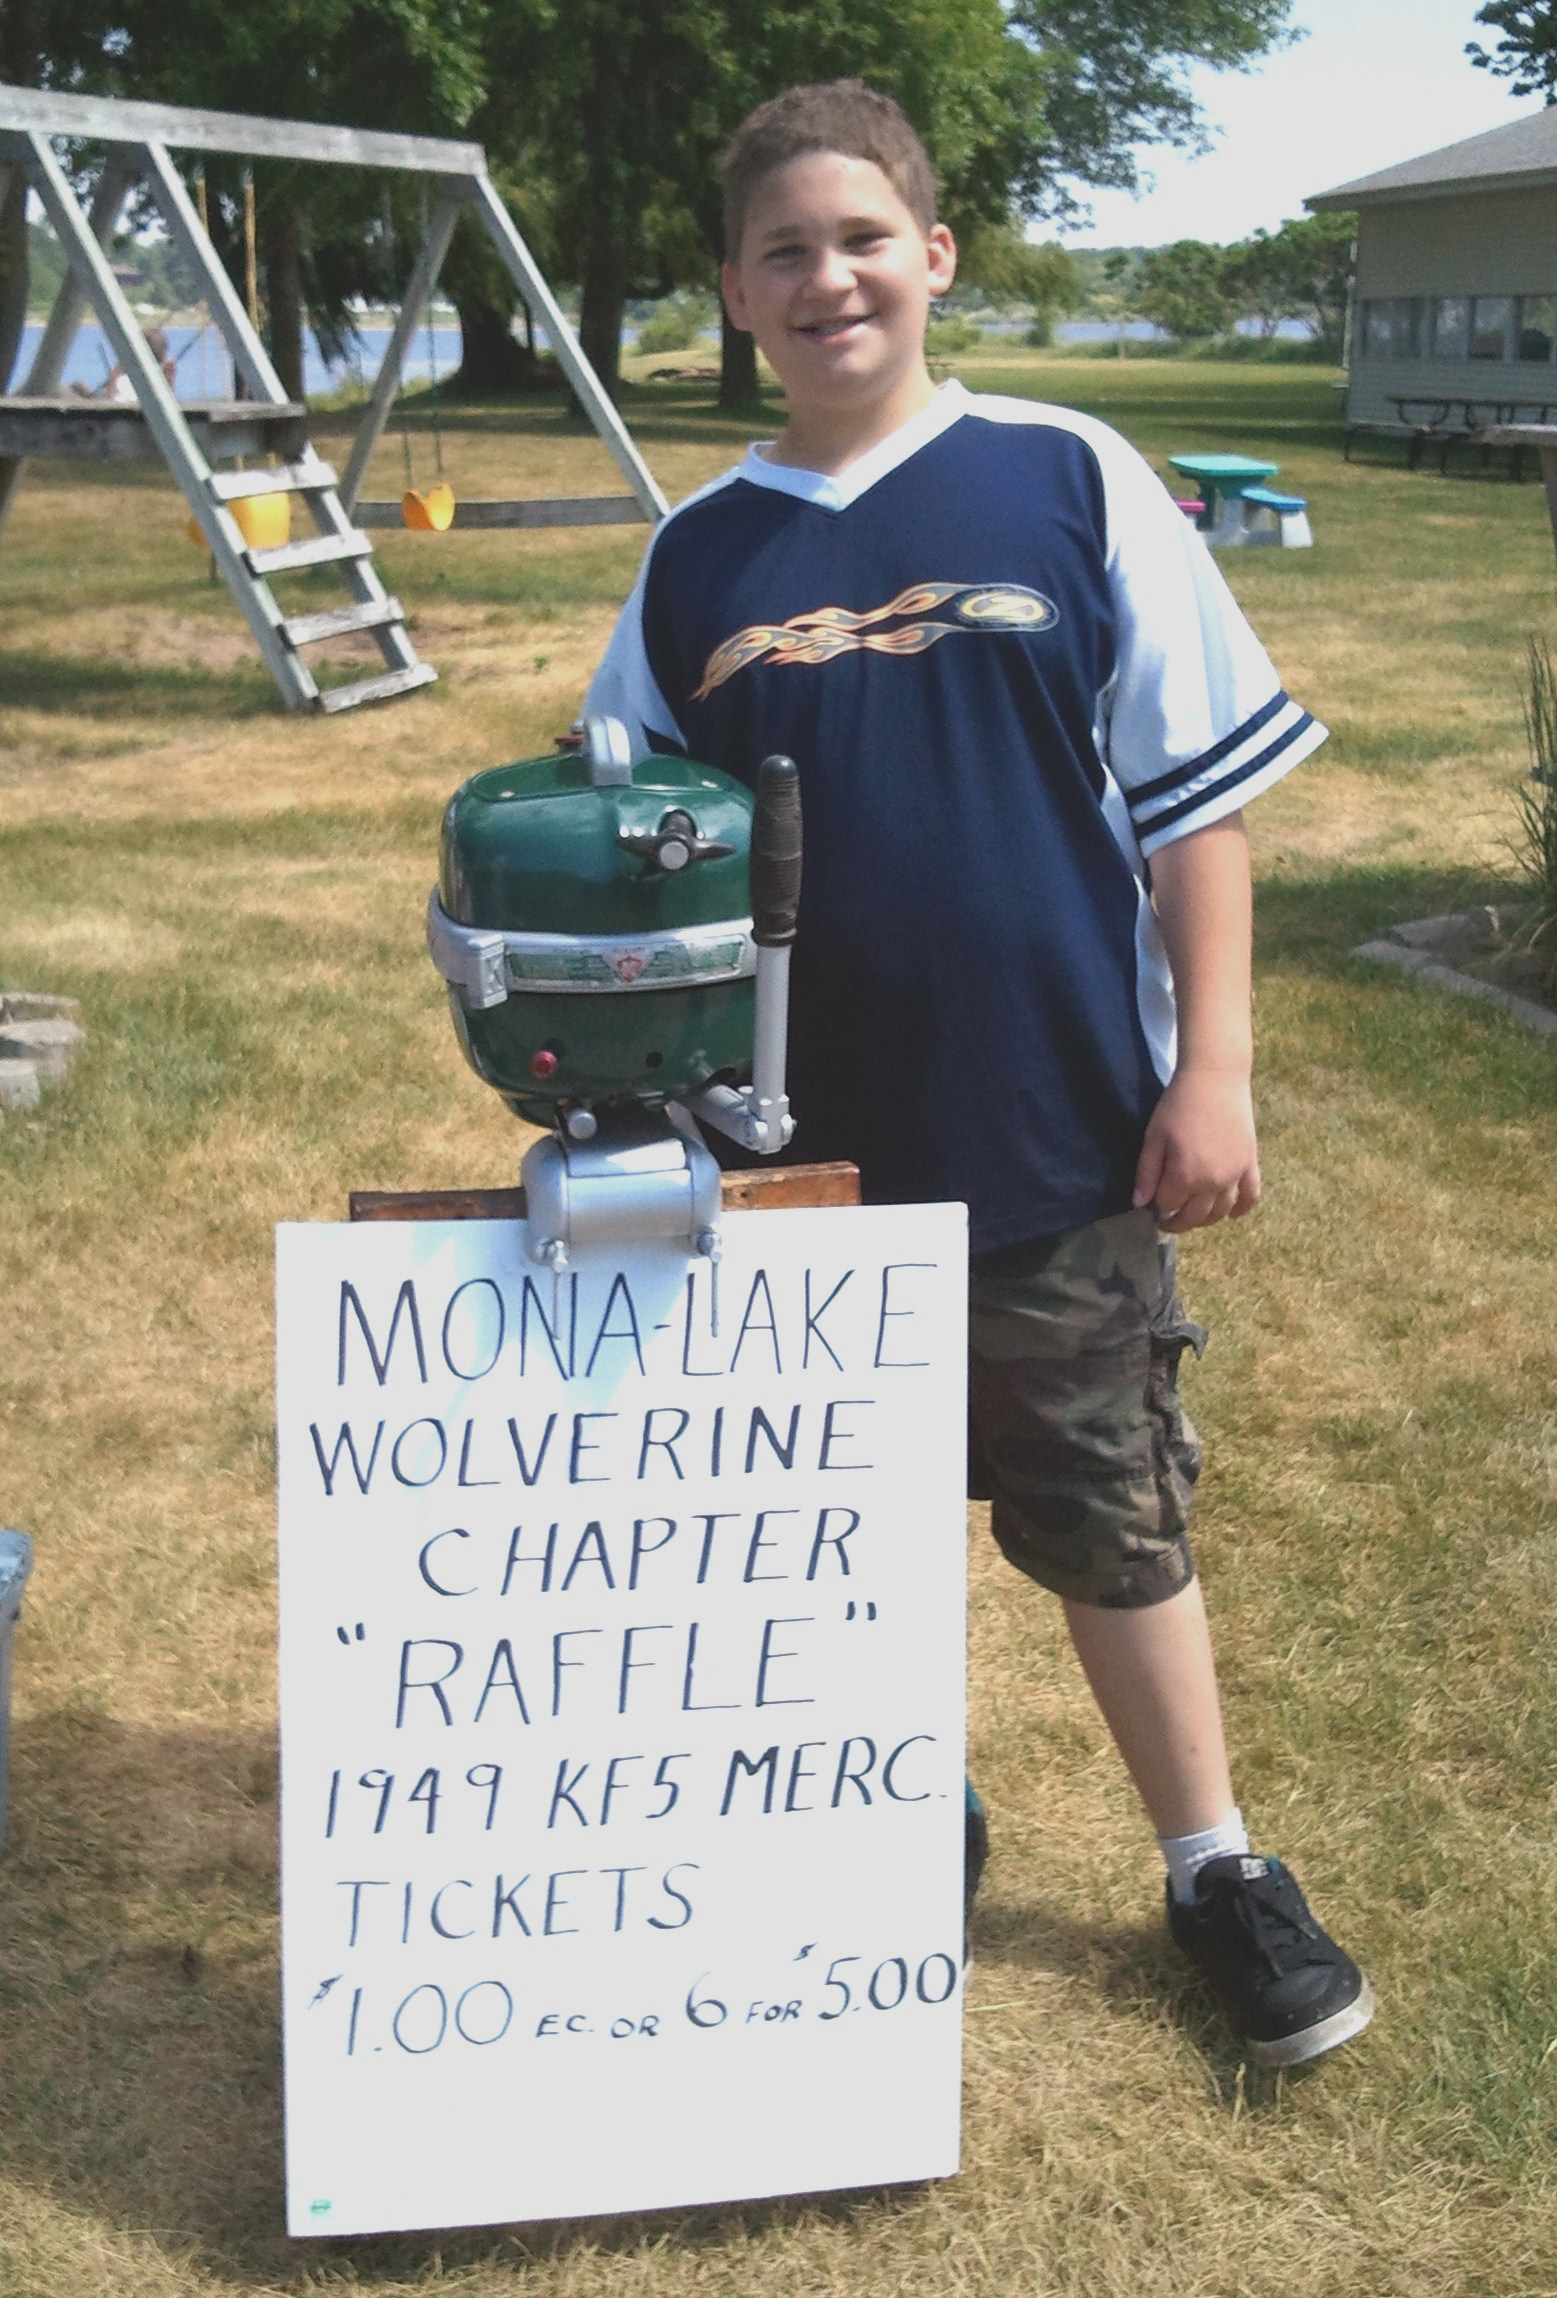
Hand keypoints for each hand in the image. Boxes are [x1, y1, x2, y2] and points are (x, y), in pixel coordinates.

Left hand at [1132, 1066, 1260, 1233]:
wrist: (1215, 1079)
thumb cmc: (1178, 1105)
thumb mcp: (1154, 1137)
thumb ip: (1146, 1173)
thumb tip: (1140, 1204)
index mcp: (1185, 1176)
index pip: (1168, 1205)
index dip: (1158, 1207)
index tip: (1152, 1204)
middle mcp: (1213, 1183)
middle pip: (1195, 1216)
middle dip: (1179, 1222)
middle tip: (1168, 1220)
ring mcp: (1235, 1176)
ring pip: (1221, 1212)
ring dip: (1206, 1220)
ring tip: (1193, 1216)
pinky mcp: (1250, 1164)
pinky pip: (1250, 1196)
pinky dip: (1242, 1209)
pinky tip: (1231, 1214)